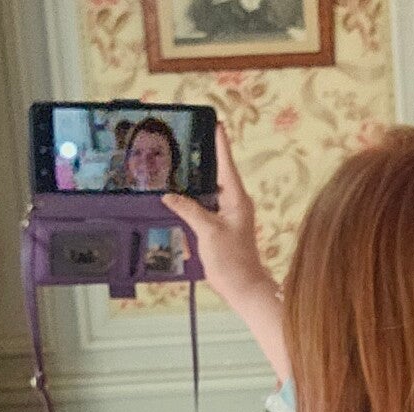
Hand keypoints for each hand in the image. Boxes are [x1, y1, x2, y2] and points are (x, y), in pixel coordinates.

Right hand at [162, 126, 289, 381]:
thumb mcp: (208, 231)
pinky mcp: (221, 227)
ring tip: (180, 162)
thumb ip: (189, 210)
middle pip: (217, 173)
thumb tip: (170, 196)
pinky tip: (180, 195)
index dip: (220, 143)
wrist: (243, 287)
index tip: (215, 122)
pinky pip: (206, 205)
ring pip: (211, 189)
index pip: (226, 163)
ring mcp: (229, 215)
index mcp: (237, 198)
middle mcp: (235, 203)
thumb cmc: (232, 260)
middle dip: (204, 157)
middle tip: (189, 138)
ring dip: (197, 178)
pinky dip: (194, 198)